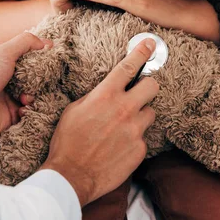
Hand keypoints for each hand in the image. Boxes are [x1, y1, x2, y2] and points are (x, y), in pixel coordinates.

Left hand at [0, 32, 52, 142]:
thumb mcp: (4, 52)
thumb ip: (25, 42)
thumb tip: (47, 42)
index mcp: (4, 67)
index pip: (28, 63)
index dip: (40, 64)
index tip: (50, 65)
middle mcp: (6, 84)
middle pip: (33, 82)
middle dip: (39, 84)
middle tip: (38, 84)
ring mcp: (8, 102)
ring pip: (33, 99)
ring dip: (34, 98)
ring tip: (25, 99)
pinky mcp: (9, 119)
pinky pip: (28, 116)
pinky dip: (29, 112)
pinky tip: (22, 110)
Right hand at [41, 38, 158, 206]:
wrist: (71, 175)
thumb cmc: (67, 141)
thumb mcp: (74, 110)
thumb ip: (95, 97)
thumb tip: (106, 92)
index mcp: (105, 95)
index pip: (128, 67)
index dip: (141, 52)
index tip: (150, 44)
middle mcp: (124, 109)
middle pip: (152, 86)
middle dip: (147, 87)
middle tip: (138, 93)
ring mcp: (134, 130)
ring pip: (150, 113)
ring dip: (140, 116)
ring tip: (123, 126)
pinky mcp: (139, 149)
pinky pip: (143, 137)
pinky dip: (133, 139)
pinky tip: (118, 147)